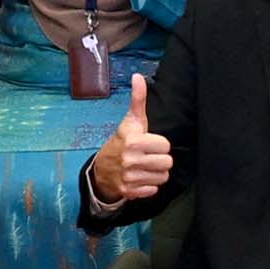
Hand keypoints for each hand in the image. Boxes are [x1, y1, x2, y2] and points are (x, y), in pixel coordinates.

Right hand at [92, 77, 171, 202]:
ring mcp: (129, 177)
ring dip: (157, 172)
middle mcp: (130, 160)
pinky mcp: (129, 192)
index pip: (165, 145)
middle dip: (160, 159)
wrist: (102, 170)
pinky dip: (149, 185)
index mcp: (132, 141)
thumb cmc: (122, 142)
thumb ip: (138, 99)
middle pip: (167, 162)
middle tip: (149, 156)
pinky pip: (154, 190)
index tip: (149, 143)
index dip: (160, 144)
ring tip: (146, 166)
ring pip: (163, 177)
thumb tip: (138, 76)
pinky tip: (141, 178)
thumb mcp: (131, 121)